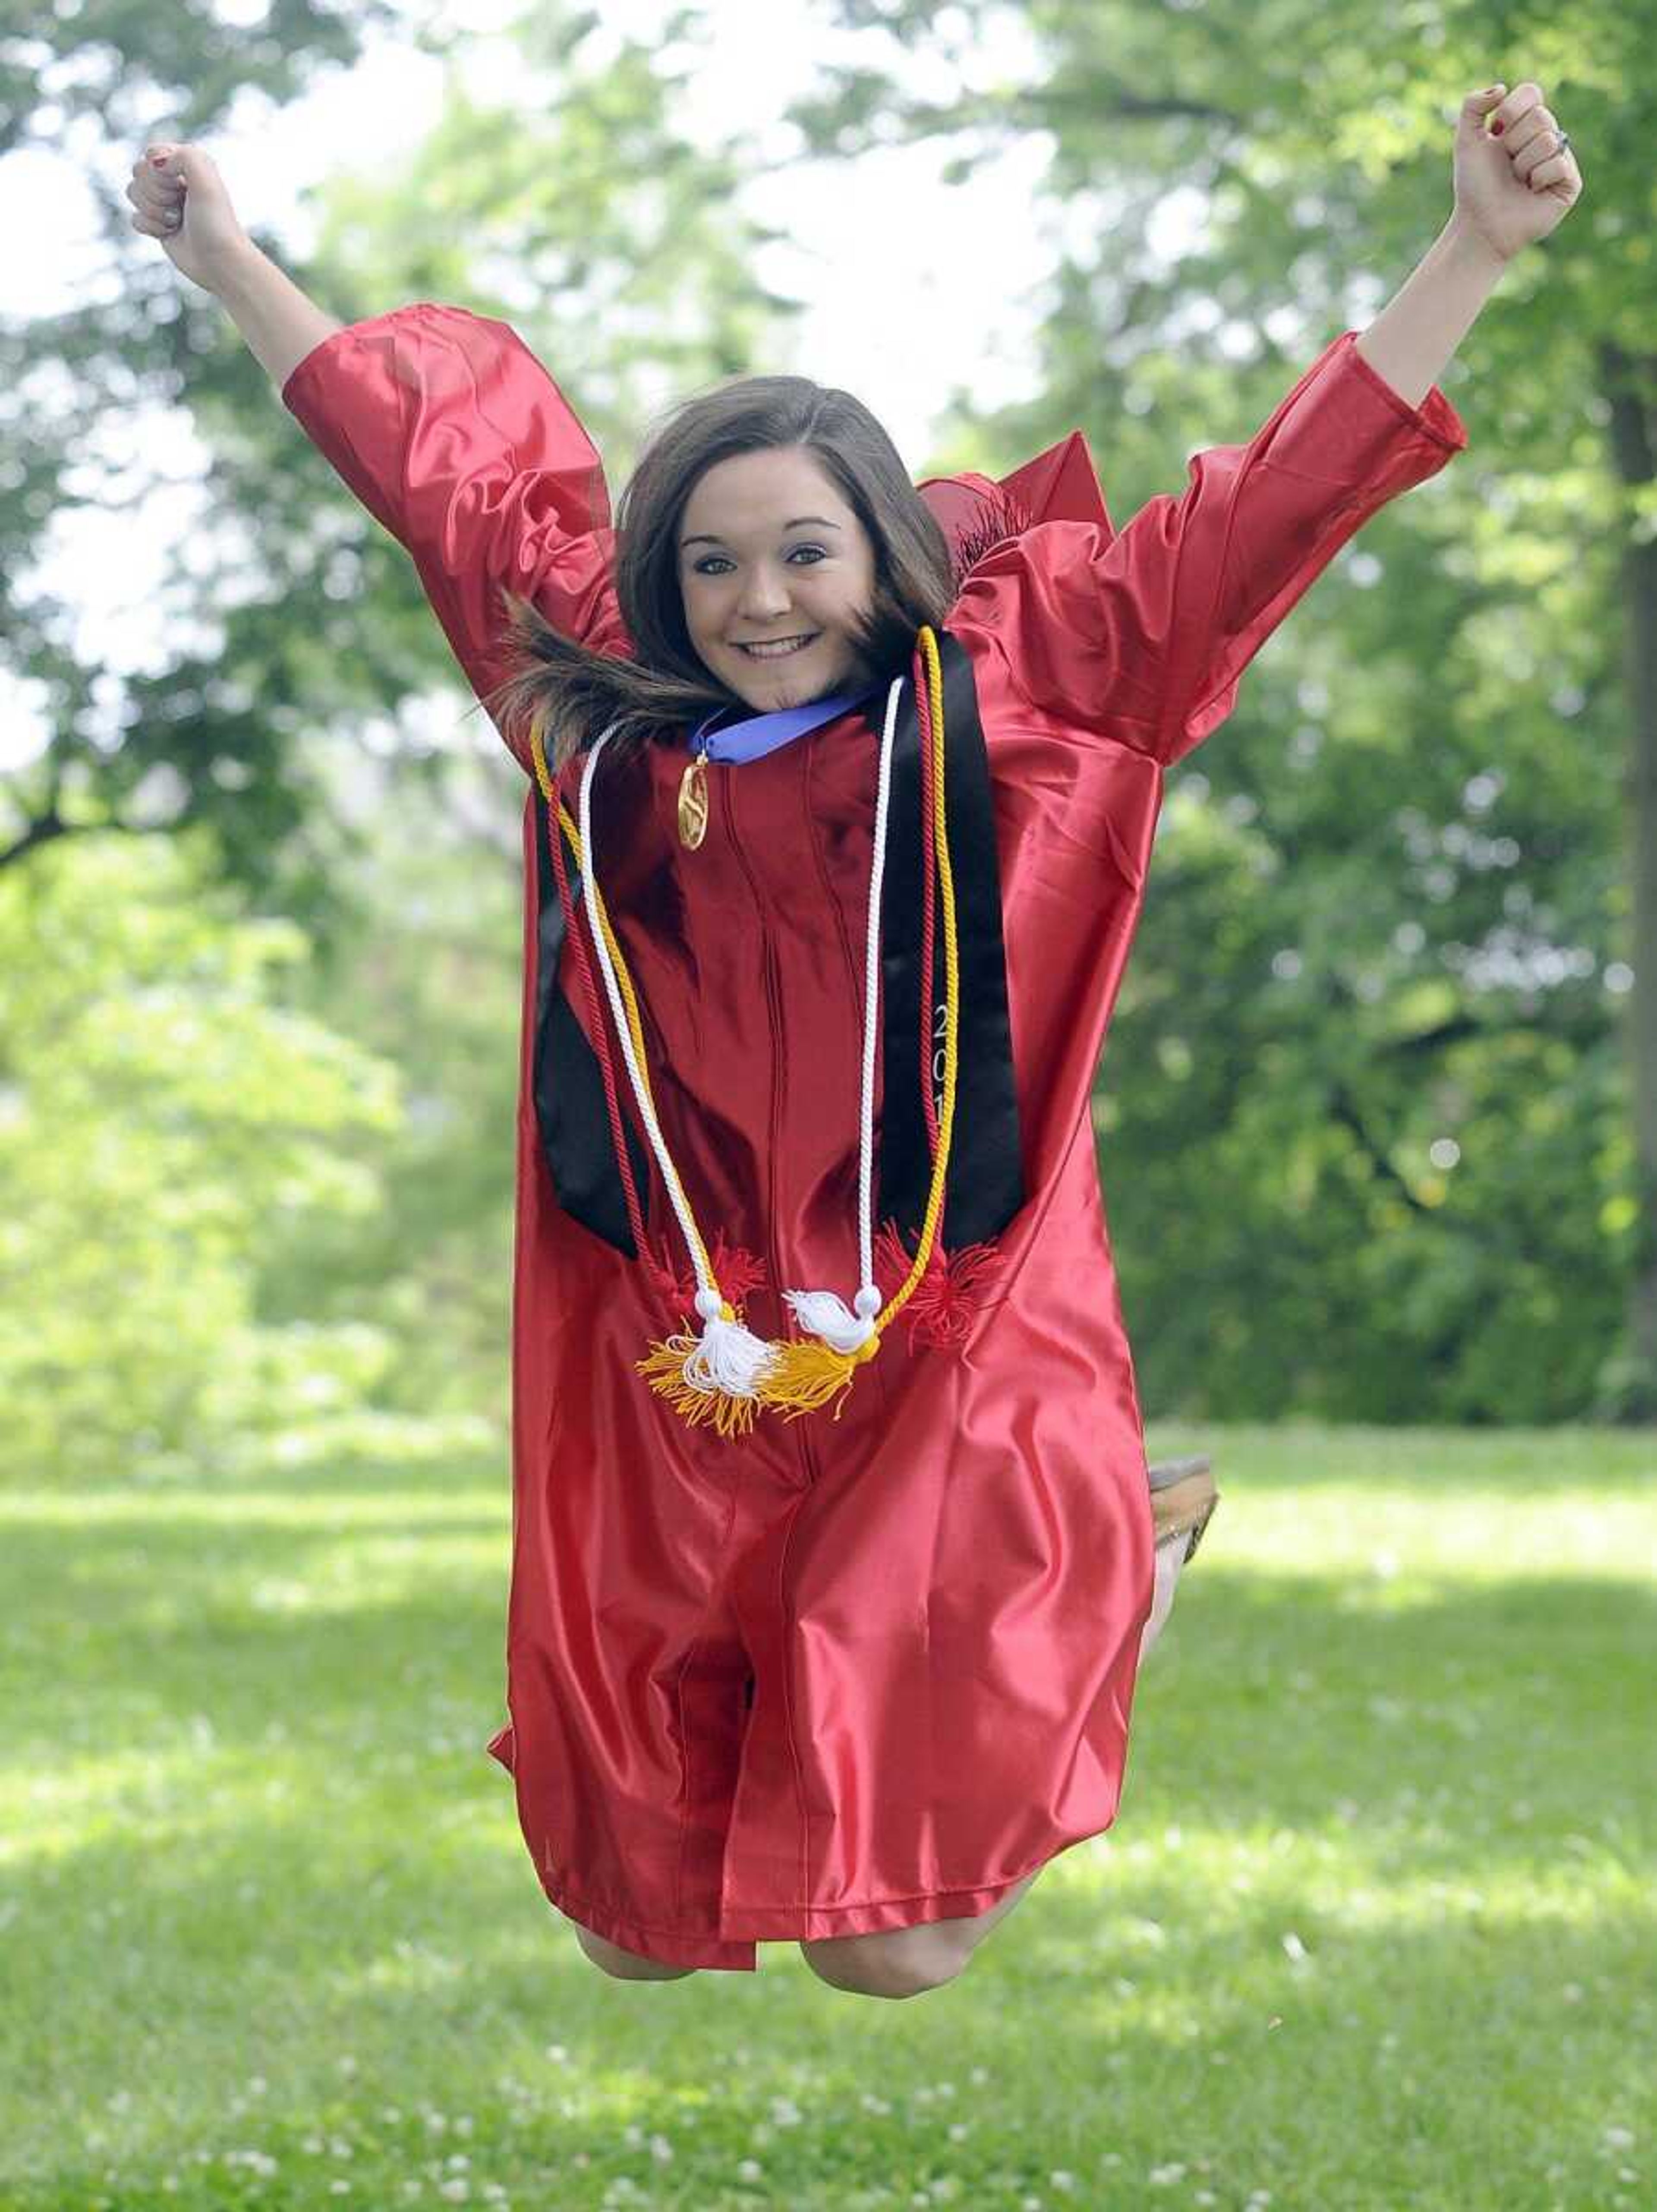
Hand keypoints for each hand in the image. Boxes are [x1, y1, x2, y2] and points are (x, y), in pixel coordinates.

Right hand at [125, 142, 252, 291]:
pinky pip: (135, 218)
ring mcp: (164, 202)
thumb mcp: (206, 181)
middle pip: (138, 172)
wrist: (220, 263)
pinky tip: (170, 233)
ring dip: (154, 211)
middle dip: (157, 193)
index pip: (151, 153)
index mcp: (186, 162)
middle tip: (181, 205)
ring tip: (177, 220)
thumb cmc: (216, 223)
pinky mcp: (157, 223)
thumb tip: (155, 162)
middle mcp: (174, 179)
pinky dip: (151, 227)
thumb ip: (184, 156)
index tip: (182, 186)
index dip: (160, 172)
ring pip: (133, 193)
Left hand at [1453, 81, 1582, 263]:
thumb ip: (1472, 105)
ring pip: (1548, 140)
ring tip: (1518, 181)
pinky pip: (1558, 164)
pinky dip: (1537, 179)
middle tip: (1507, 165)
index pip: (1532, 92)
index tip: (1495, 133)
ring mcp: (1562, 159)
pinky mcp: (1570, 182)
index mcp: (1526, 122)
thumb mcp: (1465, 141)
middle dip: (1513, 143)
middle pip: (1540, 117)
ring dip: (1523, 164)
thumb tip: (1502, 88)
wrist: (1479, 224)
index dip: (1511, 111)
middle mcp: (1547, 136)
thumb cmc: (1474, 186)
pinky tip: (1531, 192)